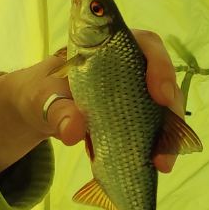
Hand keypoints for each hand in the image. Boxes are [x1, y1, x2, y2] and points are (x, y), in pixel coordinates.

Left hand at [0, 30, 185, 176]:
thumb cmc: (42, 90)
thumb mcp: (43, 97)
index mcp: (110, 47)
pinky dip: (156, 148)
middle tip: (164, 143)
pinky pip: (154, 130)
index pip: (145, 44)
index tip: (159, 94)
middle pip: (165, 81)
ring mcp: (137, 94)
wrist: (38, 107)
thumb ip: (57, 109)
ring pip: (165, 110)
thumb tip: (73, 131)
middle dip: (170, 114)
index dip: (160, 66)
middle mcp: (131, 67)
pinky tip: (151, 166)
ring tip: (161, 165)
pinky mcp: (135, 118)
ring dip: (168, 137)